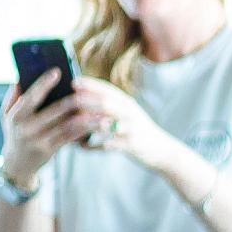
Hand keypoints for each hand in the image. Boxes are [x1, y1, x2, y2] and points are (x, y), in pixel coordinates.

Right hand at [0, 69, 105, 183]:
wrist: (17, 164)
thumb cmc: (15, 132)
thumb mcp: (6, 116)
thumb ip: (13, 97)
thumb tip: (20, 79)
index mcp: (15, 116)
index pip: (31, 97)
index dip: (44, 84)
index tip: (57, 71)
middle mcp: (26, 129)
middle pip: (55, 110)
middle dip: (75, 99)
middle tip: (90, 89)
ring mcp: (39, 140)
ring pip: (67, 125)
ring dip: (86, 115)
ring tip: (100, 107)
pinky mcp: (50, 150)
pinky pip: (71, 137)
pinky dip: (85, 128)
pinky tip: (96, 121)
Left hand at [66, 78, 213, 198]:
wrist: (162, 150)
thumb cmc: (137, 130)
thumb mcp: (127, 113)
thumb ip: (109, 105)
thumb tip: (81, 98)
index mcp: (127, 104)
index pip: (108, 90)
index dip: (91, 85)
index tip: (74, 81)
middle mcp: (130, 113)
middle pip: (106, 103)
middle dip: (86, 101)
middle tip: (70, 101)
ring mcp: (131, 129)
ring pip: (106, 124)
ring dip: (87, 125)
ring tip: (70, 127)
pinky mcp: (132, 145)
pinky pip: (109, 145)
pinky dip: (94, 146)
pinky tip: (82, 147)